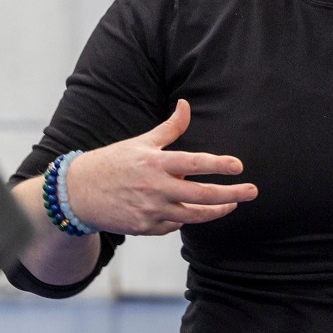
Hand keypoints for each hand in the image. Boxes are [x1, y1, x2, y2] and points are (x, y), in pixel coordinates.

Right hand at [65, 99, 257, 234]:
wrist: (78, 193)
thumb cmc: (112, 163)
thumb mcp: (140, 142)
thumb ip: (169, 128)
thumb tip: (186, 104)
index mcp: (154, 162)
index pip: (194, 163)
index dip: (219, 165)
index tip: (239, 166)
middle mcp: (155, 188)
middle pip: (202, 195)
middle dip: (232, 194)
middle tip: (253, 191)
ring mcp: (150, 210)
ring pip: (194, 215)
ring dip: (217, 210)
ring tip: (232, 205)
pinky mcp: (145, 228)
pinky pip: (175, 225)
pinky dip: (185, 217)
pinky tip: (189, 210)